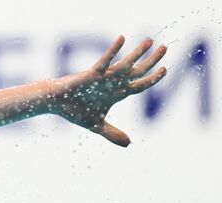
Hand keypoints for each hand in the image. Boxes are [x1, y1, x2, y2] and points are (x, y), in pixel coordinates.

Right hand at [47, 35, 166, 146]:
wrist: (56, 103)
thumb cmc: (75, 110)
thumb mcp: (96, 125)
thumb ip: (112, 133)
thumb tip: (128, 144)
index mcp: (116, 94)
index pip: (140, 85)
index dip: (153, 79)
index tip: (165, 70)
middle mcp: (113, 83)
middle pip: (138, 71)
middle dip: (152, 60)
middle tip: (165, 47)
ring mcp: (103, 78)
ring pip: (125, 64)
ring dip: (138, 53)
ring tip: (150, 40)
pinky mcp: (92, 74)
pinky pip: (105, 61)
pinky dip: (113, 51)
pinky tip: (122, 38)